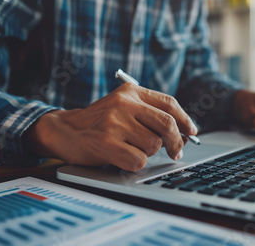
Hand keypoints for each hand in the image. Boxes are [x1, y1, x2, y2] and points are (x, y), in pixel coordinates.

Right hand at [24, 83, 197, 170]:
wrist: (64, 130)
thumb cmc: (99, 123)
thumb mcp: (122, 106)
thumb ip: (148, 113)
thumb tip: (182, 132)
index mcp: (131, 91)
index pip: (169, 103)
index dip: (185, 119)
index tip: (191, 132)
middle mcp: (124, 103)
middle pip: (167, 124)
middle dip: (176, 141)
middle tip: (176, 151)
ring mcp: (114, 122)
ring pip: (153, 144)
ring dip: (147, 152)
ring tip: (130, 148)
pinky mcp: (106, 142)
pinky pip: (139, 160)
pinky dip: (135, 163)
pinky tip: (122, 157)